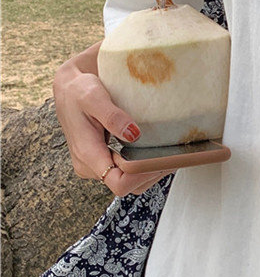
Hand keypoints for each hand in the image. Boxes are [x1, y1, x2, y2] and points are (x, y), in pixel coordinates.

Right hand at [53, 50, 176, 197]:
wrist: (69, 89)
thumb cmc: (78, 91)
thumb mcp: (93, 97)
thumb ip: (112, 116)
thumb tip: (133, 134)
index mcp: (87, 155)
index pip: (118, 183)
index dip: (141, 176)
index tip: (158, 158)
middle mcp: (90, 166)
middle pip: (128, 186)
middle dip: (151, 173)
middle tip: (173, 155)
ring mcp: (96, 165)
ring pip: (130, 183)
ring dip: (150, 172)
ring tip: (168, 154)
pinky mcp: (103, 160)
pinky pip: (127, 173)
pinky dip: (143, 166)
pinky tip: (156, 151)